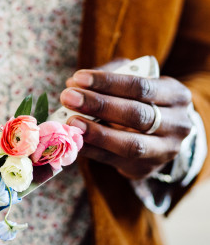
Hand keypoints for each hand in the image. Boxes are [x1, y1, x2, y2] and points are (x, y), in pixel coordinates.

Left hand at [60, 63, 192, 180]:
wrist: (162, 134)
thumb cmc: (142, 100)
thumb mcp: (134, 80)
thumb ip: (109, 75)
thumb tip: (73, 82)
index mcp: (175, 95)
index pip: (141, 87)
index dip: (108, 82)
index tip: (79, 78)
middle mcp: (177, 124)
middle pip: (136, 115)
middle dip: (99, 105)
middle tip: (68, 97)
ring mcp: (164, 150)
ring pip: (130, 144)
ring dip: (96, 133)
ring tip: (70, 122)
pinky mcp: (146, 168)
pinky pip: (114, 160)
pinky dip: (92, 150)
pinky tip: (74, 141)